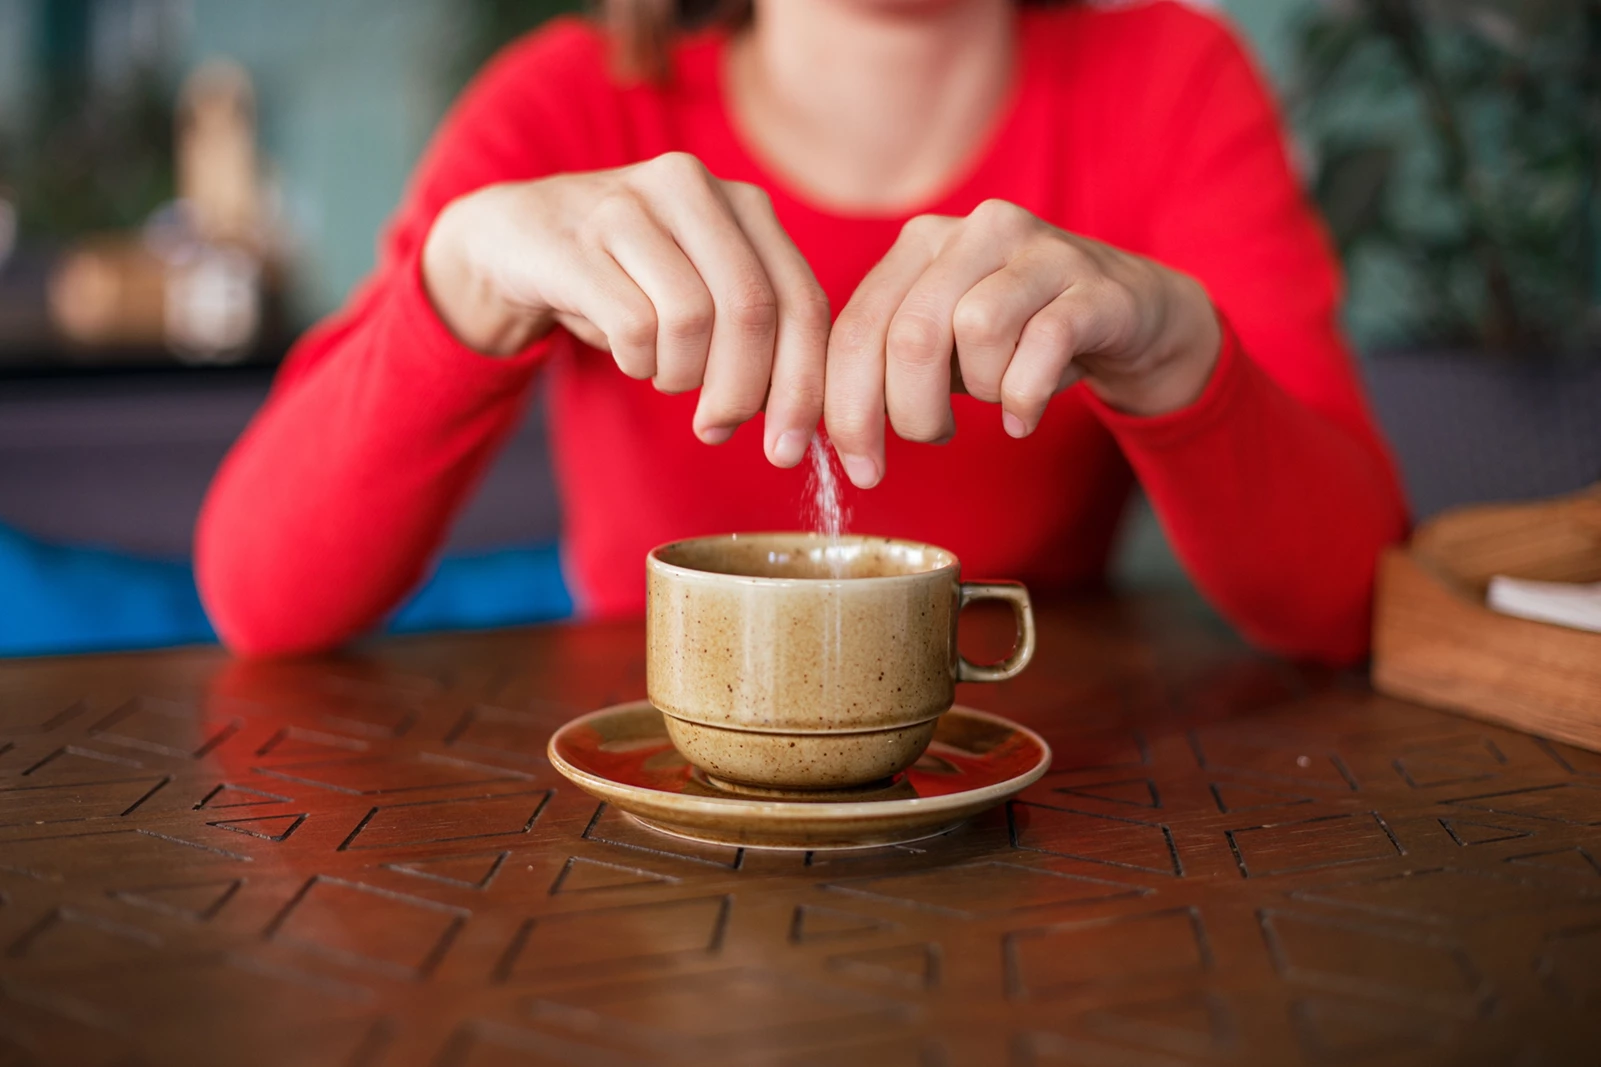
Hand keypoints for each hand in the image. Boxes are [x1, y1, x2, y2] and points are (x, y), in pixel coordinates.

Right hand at [422, 152, 829, 466]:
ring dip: (681, 374)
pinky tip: (630, 355)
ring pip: (691, 319)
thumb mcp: (703, 296)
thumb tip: (797, 421)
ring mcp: (632, 205)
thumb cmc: (626, 280)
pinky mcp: (577, 240)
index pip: (802, 301)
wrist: (514, 241)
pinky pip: (633, 327)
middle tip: (717, 427)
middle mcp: (695, 187)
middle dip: (742, 391)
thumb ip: (758, 340)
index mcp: (745, 204)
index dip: (804, 384)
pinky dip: (637, 362)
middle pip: (752, 310)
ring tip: (663, 373)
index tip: (790, 449)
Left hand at [823, 198, 1221, 487]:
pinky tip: (1023, 416)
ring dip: (978, 391)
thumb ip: (887, 367)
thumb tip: (834, 429)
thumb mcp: (943, 347)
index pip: (855, 327)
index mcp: (919, 244)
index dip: (844, 408)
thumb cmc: (1017, 336)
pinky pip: (1044, 345)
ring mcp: (1039, 251)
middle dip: (907, 411)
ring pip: (976, 330)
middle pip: (910, 333)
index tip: (854, 466)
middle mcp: (973, 232)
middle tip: (929, 438)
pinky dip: (1025, 395)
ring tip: (993, 401)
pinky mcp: (1093, 285)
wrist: (1127, 314)